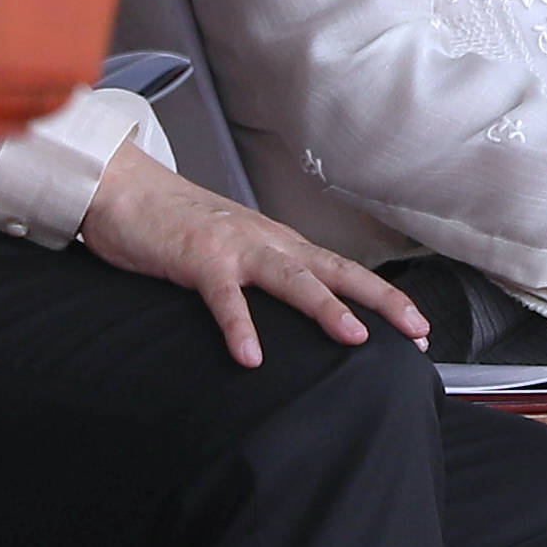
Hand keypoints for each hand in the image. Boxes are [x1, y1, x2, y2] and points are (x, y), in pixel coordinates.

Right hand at [76, 141, 429, 368]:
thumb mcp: (234, 252)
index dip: (384, 298)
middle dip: (381, 301)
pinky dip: (240, 327)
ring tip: (355, 338)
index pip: (344, 271)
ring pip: (293, 279)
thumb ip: (264, 278)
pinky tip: (251, 356)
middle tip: (417, 331)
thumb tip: (297, 312)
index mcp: (282, 244)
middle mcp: (270, 242)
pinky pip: (224, 297)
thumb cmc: (179, 227)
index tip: (418, 329)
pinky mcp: (198, 259)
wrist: (128, 190)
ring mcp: (236, 249)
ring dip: (326, 307)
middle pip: (337, 271)